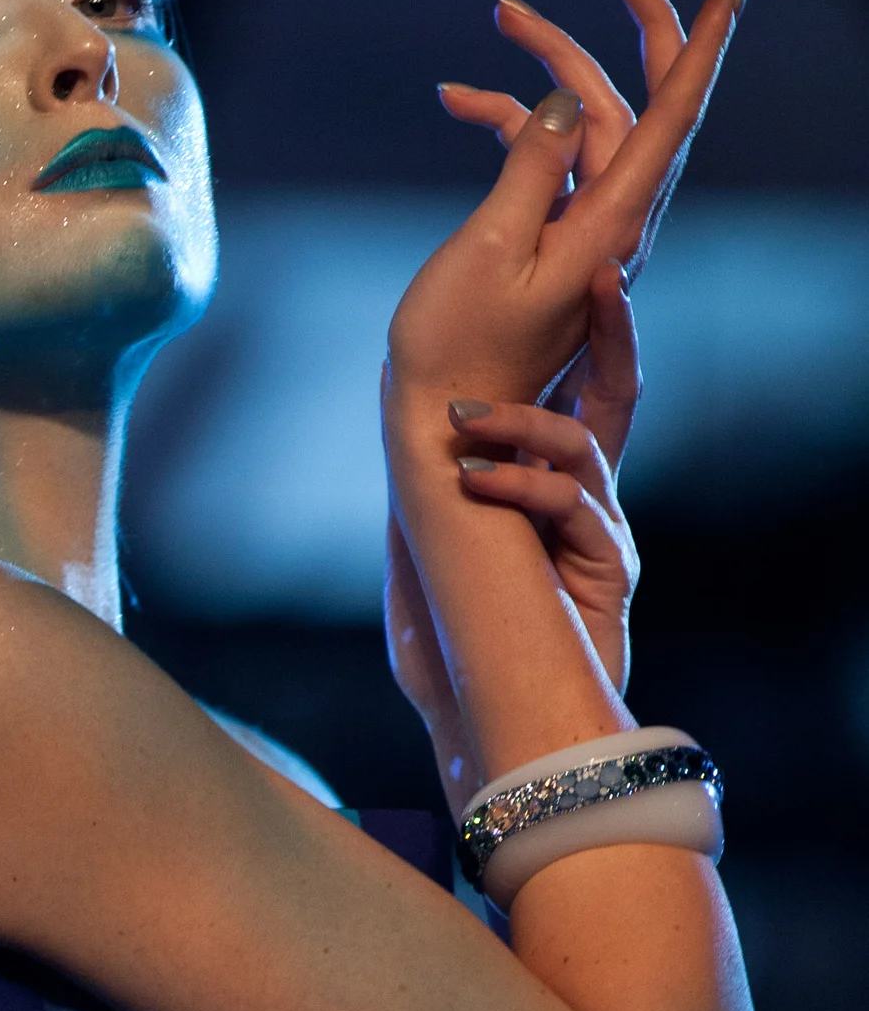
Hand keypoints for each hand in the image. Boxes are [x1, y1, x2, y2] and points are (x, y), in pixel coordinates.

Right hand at [386, 0, 741, 411]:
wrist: (444, 426)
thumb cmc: (455, 346)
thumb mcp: (488, 247)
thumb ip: (534, 164)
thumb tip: (572, 98)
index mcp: (610, 228)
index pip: (673, 120)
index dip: (699, 49)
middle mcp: (611, 229)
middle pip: (638, 108)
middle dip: (626, 32)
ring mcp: (583, 239)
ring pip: (588, 128)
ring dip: (548, 72)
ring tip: (500, 21)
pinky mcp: (549, 249)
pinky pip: (549, 165)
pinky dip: (512, 126)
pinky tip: (460, 104)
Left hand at [449, 256, 640, 693]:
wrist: (487, 734)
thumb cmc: (453, 655)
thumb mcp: (431, 556)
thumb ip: (432, 499)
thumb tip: (398, 433)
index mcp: (550, 491)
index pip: (574, 394)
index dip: (578, 336)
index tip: (567, 276)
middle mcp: (587, 504)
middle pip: (613, 399)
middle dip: (608, 334)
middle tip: (598, 278)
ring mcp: (601, 536)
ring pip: (580, 449)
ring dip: (522, 423)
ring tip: (463, 419)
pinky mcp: (607, 572)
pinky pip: (571, 507)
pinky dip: (523, 486)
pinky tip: (478, 481)